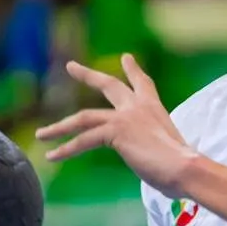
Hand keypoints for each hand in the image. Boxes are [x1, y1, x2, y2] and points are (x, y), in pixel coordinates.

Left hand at [36, 54, 195, 195]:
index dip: (133, 70)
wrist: (185, 167)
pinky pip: (83, 140)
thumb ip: (155, 147)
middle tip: (71, 66)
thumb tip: (156, 162)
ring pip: (83, 117)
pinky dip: (66, 149)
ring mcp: (125, 117)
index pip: (142, 83)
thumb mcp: (169, 149)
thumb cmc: (183, 166)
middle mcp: (138, 107)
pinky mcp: (114, 132)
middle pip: (108, 85)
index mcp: (154, 108)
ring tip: (41, 134)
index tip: (126, 58)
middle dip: (87, 75)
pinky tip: (52, 156)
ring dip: (59, 126)